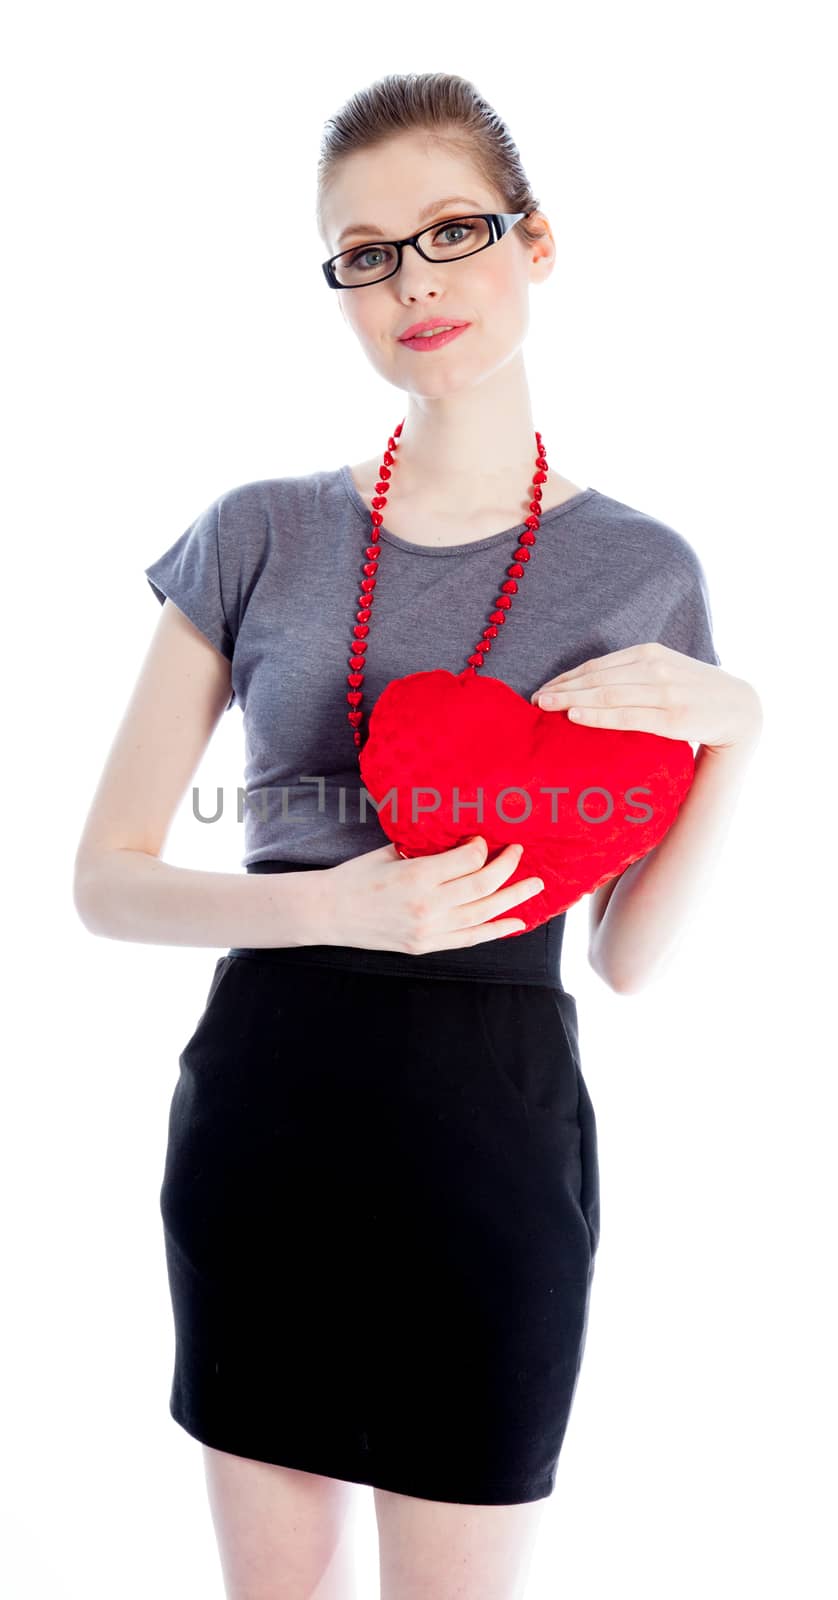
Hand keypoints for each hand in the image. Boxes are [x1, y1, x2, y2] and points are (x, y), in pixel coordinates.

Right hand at [323, 838, 543, 954]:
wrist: (327, 913)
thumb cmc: (355, 876)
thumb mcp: (389, 852)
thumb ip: (424, 848)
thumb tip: (457, 838)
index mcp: (417, 875)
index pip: (469, 860)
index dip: (483, 847)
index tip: (483, 839)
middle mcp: (428, 905)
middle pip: (483, 885)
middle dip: (507, 867)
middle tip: (519, 853)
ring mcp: (429, 930)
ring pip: (484, 913)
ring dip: (513, 897)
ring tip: (535, 885)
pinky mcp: (426, 946)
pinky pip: (470, 939)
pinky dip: (497, 930)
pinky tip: (517, 921)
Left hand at [530, 641, 762, 752]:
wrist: (741, 709)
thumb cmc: (695, 693)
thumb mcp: (665, 672)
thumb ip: (633, 675)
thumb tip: (590, 688)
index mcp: (649, 653)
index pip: (597, 665)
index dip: (567, 677)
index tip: (543, 688)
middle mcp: (655, 668)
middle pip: (597, 678)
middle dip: (563, 688)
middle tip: (534, 700)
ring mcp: (664, 692)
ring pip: (607, 695)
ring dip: (572, 701)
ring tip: (545, 708)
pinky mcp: (673, 718)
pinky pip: (627, 716)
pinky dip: (598, 716)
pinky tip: (576, 717)